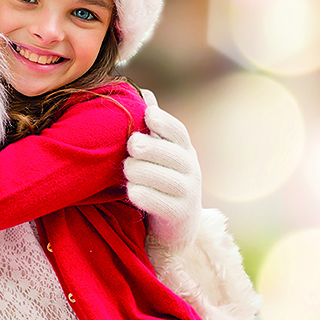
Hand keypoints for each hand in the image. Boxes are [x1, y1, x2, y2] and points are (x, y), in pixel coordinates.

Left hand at [125, 89, 202, 252]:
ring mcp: (188, 194)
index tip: (147, 115)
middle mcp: (191, 170)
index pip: (179, 132)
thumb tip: (145, 93)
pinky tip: (132, 191)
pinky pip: (161, 203)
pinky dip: (144, 195)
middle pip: (171, 154)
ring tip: (128, 170)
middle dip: (149, 148)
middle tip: (131, 146)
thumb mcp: (161, 153)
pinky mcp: (180, 215)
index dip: (164, 122)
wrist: (175, 226)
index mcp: (185, 151)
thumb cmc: (161, 180)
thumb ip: (153, 127)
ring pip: (165, 179)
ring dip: (142, 172)